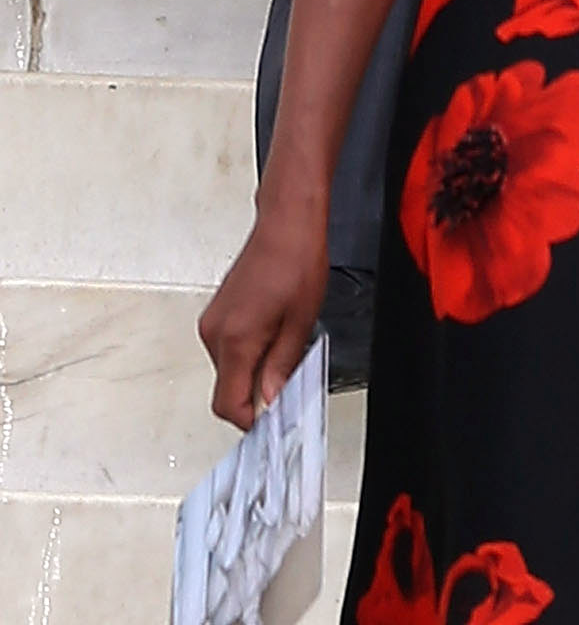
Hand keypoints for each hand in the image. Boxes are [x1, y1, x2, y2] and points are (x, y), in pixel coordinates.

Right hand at [200, 203, 328, 426]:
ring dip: (253, 368)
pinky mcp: (216, 313)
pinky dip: (248, 350)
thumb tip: (270, 401)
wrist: (286, 222)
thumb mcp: (301, 321)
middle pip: (227, 388)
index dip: (251, 420)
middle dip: (256, 392)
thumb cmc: (296, 259)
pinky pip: (227, 347)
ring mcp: (212, 321)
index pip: (228, 404)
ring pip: (228, 368)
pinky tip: (272, 329)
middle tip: (288, 378)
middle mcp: (215, 333)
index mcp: (235, 339)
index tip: (270, 421)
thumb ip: (282, 367)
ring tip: (284, 340)